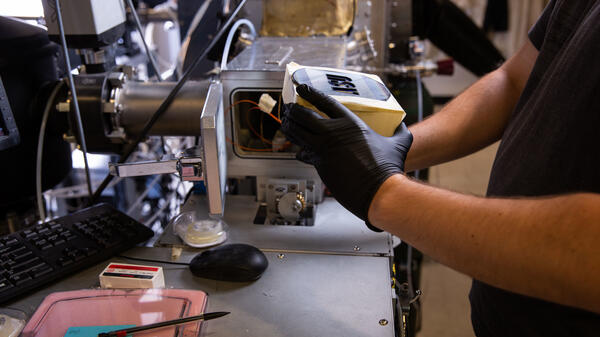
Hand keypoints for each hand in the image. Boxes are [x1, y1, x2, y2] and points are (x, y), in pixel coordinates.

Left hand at [281, 84, 412, 230]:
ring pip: (298, 133)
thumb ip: (400, 132)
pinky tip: (298, 150)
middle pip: (304, 116)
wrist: (378, 191)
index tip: (301, 88)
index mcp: (350, 123)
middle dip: (293, 110)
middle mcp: (333, 133)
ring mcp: (323, 149)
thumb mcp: (399, 144)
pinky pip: (304, 154)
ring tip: (286, 123)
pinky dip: (300, 151)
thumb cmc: (388, 168)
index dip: (310, 93)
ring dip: (290, 127)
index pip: (324, 102)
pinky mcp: (319, 165)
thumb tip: (403, 127)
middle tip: (288, 108)